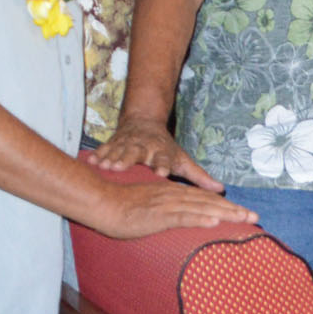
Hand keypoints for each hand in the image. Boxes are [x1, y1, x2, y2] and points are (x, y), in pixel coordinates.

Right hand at [86, 174, 255, 239]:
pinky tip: (214, 221)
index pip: (205, 199)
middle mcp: (174, 195)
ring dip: (225, 213)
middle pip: (209, 201)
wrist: (101, 202)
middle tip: (255, 217)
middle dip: (234, 209)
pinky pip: (182, 215)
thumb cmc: (122, 207)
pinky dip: (199, 217)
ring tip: (244, 219)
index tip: (245, 213)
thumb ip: (167, 211)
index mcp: (173, 193)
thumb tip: (179, 221)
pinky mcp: (157, 214)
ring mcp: (167, 204)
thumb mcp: (150, 206)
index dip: (227, 206)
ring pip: (202, 207)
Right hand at [92, 117, 224, 191]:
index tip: (161, 173)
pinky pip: (104, 149)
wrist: (143, 122)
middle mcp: (145, 147)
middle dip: (129, 159)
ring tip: (105, 166)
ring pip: (119, 150)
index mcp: (162, 152)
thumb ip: (198, 177)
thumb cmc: (165, 149)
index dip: (162, 165)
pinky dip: (98, 154)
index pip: (163, 159)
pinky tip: (91, 161)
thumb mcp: (182, 160)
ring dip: (112, 157)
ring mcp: (128, 144)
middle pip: (138, 153)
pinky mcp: (113, 143)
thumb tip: (221, 191)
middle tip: (121, 167)